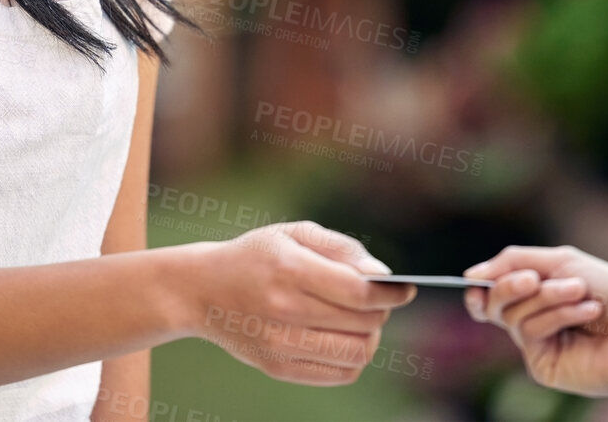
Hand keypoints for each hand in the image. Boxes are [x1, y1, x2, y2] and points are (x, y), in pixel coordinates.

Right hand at [185, 221, 415, 385]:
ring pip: (356, 353)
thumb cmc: (257, 256)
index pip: (358, 292)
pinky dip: (354, 358)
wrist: (201, 290)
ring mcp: (278, 344)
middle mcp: (283, 309)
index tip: (406, 288)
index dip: (391, 293)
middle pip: (362, 323)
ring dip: (371, 336)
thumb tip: (383, 275)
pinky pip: (339, 374)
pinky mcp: (277, 368)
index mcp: (289, 268)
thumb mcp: (294, 233)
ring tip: (364, 321)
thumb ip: (343, 248)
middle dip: (382, 311)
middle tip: (380, 301)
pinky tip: (345, 338)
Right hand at [463, 245, 607, 398]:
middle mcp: (536, 318)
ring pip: (514, 313)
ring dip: (548, 297)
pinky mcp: (544, 365)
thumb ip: (514, 262)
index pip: (496, 289)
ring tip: (582, 294)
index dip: (481, 285)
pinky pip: (531, 331)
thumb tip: (469, 276)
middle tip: (533, 279)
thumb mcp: (563, 262)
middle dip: (510, 284)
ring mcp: (539, 343)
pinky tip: (588, 313)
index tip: (474, 280)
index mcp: (541, 293)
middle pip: (495, 300)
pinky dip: (558, 315)